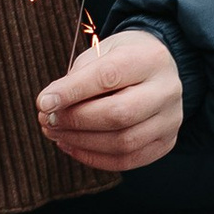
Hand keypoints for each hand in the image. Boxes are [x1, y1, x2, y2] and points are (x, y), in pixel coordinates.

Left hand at [36, 26, 183, 172]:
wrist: (157, 70)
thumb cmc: (123, 59)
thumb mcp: (101, 52)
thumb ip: (78, 77)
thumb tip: (50, 107)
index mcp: (150, 58)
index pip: (108, 76)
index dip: (72, 92)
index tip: (43, 102)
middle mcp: (167, 90)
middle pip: (119, 114)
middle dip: (76, 120)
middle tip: (47, 120)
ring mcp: (171, 119)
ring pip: (123, 142)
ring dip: (81, 142)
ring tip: (56, 133)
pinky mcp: (166, 142)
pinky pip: (127, 160)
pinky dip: (94, 158)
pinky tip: (72, 146)